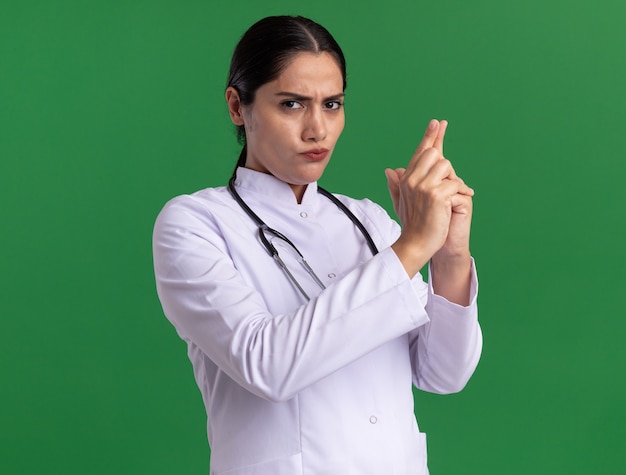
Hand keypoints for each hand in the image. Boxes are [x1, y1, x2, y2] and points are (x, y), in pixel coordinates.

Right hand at [386, 119, 473, 277]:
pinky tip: (464, 198)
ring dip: (453, 181)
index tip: (437, 122)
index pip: (420, 152)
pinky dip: (462, 191)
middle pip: (435, 154)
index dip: (429, 136)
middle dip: (445, 167)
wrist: (415, 244)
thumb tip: (390, 170)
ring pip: (446, 166)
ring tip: (451, 196)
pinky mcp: (436, 195)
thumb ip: (396, 184)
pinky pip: (455, 183)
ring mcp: (423, 186)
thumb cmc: (412, 225)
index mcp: (406, 178)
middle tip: (447, 184)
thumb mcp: (401, 202)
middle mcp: (412, 179)